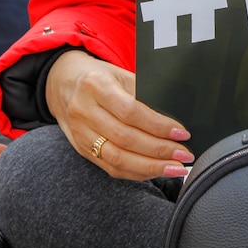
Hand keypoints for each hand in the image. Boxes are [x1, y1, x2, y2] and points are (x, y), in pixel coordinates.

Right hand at [45, 50, 194, 179]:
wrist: (62, 83)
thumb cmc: (99, 77)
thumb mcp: (119, 74)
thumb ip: (142, 92)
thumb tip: (174, 116)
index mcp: (96, 86)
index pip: (130, 111)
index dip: (158, 125)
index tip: (182, 133)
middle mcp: (84, 111)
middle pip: (125, 138)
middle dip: (159, 150)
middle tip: (185, 155)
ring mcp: (80, 134)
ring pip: (117, 158)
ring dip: (150, 167)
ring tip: (175, 168)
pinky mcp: (82, 150)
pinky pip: (110, 167)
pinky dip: (136, 172)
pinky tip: (155, 172)